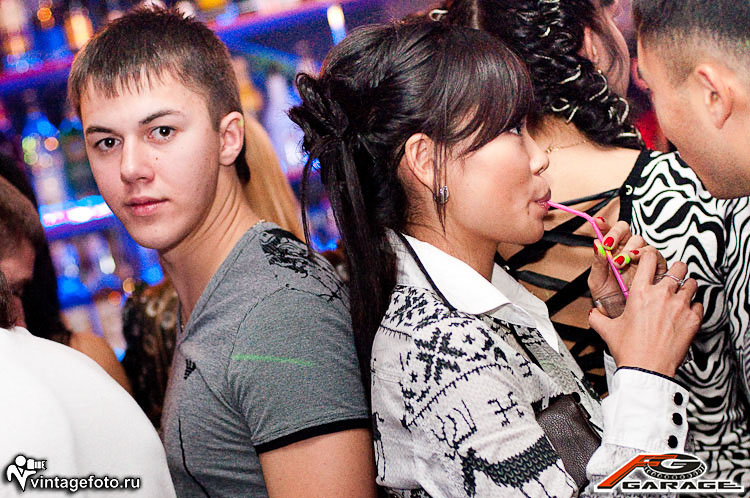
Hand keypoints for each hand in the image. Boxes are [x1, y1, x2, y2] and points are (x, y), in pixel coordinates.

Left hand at [587, 219, 666, 301]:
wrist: (622, 317)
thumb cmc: (609, 299)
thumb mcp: (597, 281)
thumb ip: (597, 262)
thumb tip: (596, 243)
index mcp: (612, 252)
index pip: (610, 232)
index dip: (606, 226)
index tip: (598, 224)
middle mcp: (628, 252)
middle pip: (627, 232)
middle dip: (617, 235)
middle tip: (608, 246)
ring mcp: (642, 259)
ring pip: (641, 242)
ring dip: (630, 248)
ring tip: (620, 261)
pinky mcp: (656, 268)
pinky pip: (655, 256)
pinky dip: (646, 257)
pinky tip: (636, 262)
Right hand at [588, 250, 702, 376]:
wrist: (647, 369)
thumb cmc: (630, 350)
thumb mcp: (607, 330)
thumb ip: (598, 318)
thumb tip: (593, 313)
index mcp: (640, 293)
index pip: (649, 258)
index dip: (650, 255)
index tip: (650, 259)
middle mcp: (661, 295)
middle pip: (678, 267)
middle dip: (674, 270)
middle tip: (671, 277)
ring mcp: (679, 306)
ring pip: (692, 283)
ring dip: (686, 286)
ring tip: (680, 294)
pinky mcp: (693, 319)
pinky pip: (699, 304)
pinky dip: (693, 307)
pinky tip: (685, 313)